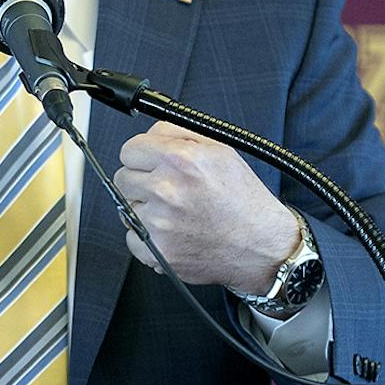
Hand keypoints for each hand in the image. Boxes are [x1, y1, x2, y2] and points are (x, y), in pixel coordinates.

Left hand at [114, 122, 300, 291]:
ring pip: (126, 209)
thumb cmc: (244, 201)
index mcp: (180, 160)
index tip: (148, 165)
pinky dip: (147, 237)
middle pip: (123, 179)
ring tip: (175, 213)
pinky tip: (172, 232)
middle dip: (141, 182)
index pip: (129, 150)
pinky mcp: (156, 250)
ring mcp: (159, 223)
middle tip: (166, 191)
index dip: (141, 157)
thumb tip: (150, 133)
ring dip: (144, 210)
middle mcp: (166, 190)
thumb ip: (178, 134)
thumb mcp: (220, 151)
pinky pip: (132, 237)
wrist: (261, 245)